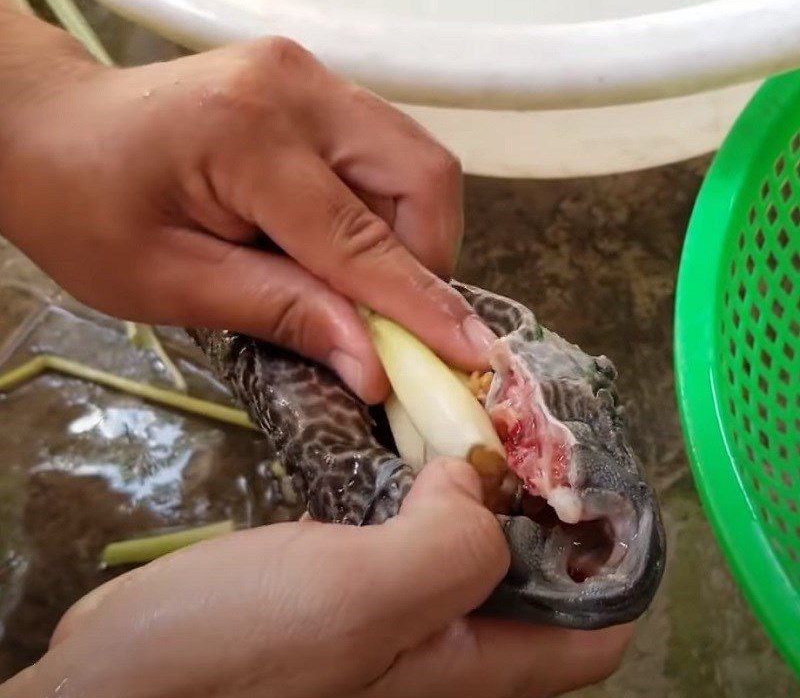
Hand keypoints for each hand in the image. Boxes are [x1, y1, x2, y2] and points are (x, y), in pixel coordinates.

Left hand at [0, 8, 495, 402]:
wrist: (48, 128)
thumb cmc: (82, 210)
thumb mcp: (168, 283)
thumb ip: (279, 313)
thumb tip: (371, 366)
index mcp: (247, 138)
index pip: (362, 238)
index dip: (421, 305)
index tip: (472, 356)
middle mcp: (297, 87)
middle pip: (421, 175)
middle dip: (426, 259)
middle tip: (388, 318)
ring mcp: (309, 75)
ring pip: (414, 159)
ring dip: (410, 234)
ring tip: (359, 282)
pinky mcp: (312, 84)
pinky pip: (384, 151)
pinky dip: (385, 208)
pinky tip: (341, 240)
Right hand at [2, 460, 630, 697]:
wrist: (116, 680)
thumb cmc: (233, 658)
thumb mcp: (357, 601)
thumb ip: (447, 545)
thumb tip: (476, 478)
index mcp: (466, 668)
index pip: (594, 630)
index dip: (615, 556)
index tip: (599, 472)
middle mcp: (439, 644)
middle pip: (533, 573)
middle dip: (542, 498)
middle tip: (529, 420)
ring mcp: (387, 610)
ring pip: (466, 537)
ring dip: (476, 480)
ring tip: (472, 412)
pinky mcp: (339, 575)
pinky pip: (403, 520)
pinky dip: (415, 478)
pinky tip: (401, 436)